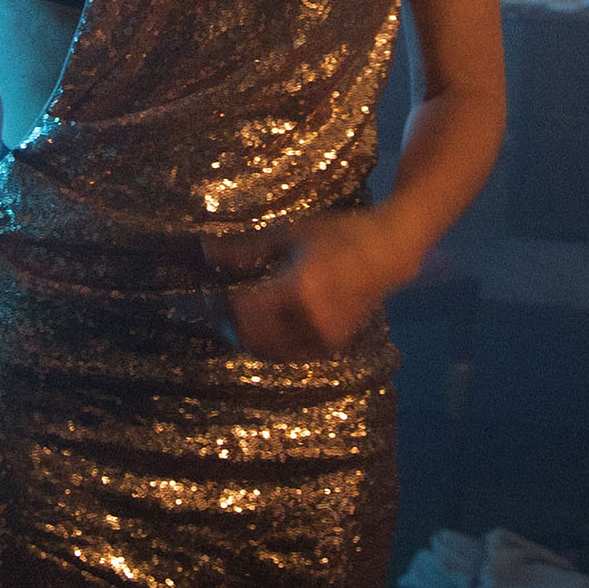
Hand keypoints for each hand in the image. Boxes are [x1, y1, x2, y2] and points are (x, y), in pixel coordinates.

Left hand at [218, 209, 421, 361]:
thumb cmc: (340, 234)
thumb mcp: (291, 235)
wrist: (389, 252)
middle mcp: (309, 320)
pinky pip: (289, 354)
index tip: (199, 299)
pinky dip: (270, 344)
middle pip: (251, 336)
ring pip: (268, 351)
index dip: (217, 307)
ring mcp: (322, 337)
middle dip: (228, 325)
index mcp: (297, 290)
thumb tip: (206, 252)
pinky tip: (262, 327)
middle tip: (213, 310)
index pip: (242, 310)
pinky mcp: (331, 345)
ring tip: (235, 318)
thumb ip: (248, 249)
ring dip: (247, 338)